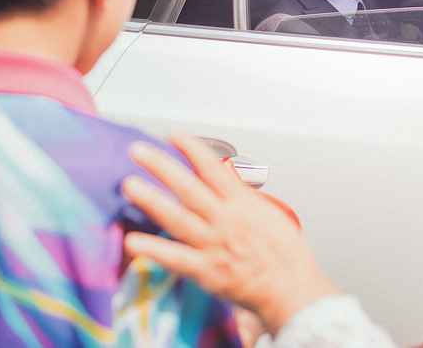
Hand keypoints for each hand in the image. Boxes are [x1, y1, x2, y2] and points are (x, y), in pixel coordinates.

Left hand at [121, 133, 338, 334]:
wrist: (292, 289)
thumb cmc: (285, 255)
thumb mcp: (269, 214)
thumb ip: (242, 199)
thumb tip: (227, 183)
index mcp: (242, 204)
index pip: (212, 168)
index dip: (191, 148)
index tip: (173, 134)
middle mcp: (225, 220)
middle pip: (188, 187)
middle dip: (161, 166)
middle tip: (138, 151)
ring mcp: (214, 245)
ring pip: (177, 218)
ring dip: (151, 200)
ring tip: (130, 185)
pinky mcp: (207, 271)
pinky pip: (176, 258)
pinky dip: (154, 249)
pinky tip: (133, 241)